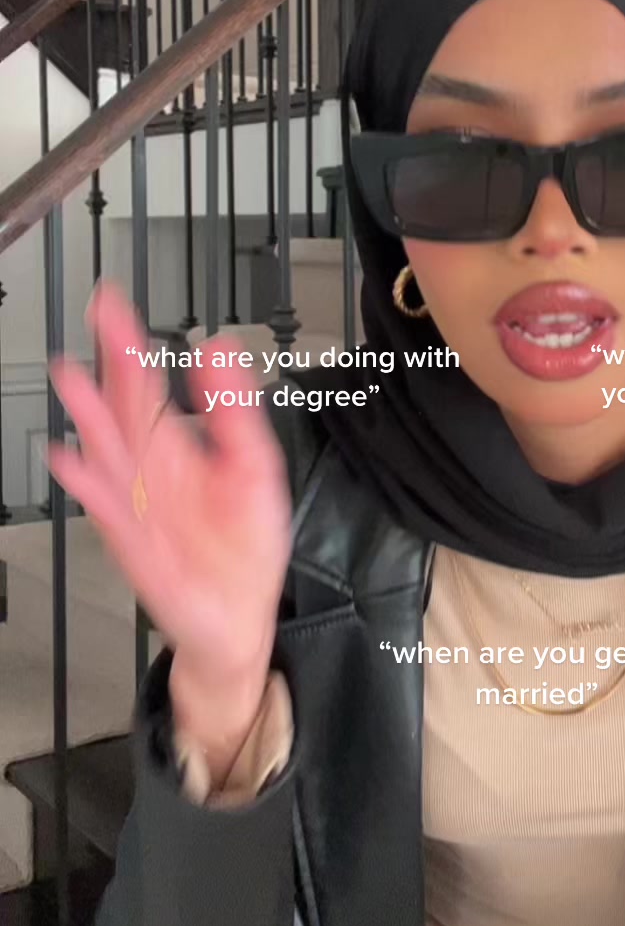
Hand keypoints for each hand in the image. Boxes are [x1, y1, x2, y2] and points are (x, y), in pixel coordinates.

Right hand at [44, 278, 292, 743]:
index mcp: (180, 451)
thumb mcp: (255, 470)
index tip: (114, 307)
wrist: (238, 618)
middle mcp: (151, 472)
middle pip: (126, 409)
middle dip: (112, 364)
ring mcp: (139, 503)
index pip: (150, 389)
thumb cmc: (244, 549)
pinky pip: (109, 507)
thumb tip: (222, 353)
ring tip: (72, 379)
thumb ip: (236, 412)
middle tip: (96, 319)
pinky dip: (90, 486)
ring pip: (110, 451)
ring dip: (91, 416)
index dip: (132, 346)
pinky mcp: (136, 540)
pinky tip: (69, 461)